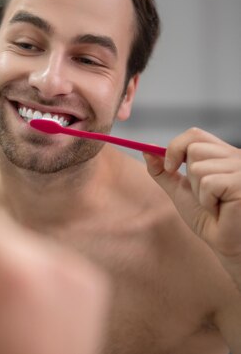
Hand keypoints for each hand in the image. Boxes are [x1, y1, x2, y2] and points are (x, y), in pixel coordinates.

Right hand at [0, 209, 108, 353]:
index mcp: (15, 271)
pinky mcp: (93, 283)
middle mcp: (53, 264)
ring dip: (12, 264)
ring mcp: (78, 273)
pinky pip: (53, 260)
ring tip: (10, 308)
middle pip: (4, 232)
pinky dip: (39, 276)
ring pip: (27, 245)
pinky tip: (34, 311)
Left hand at [143, 128, 240, 269]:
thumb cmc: (208, 218)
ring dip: (199, 192)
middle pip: (193, 148)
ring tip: (215, 204)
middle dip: (189, 176)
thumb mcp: (180, 189)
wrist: (226, 243)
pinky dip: (208, 200)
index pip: (194, 134)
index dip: (176, 148)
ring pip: (198, 167)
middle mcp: (236, 157)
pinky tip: (221, 209)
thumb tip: (146, 149)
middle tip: (203, 195)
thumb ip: (163, 170)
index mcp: (222, 154)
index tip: (170, 167)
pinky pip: (209, 183)